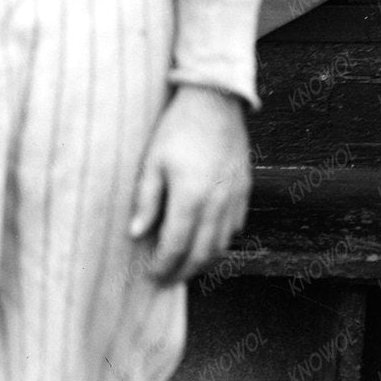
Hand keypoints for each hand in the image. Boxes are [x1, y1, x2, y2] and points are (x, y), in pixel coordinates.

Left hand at [128, 85, 251, 283]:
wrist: (214, 100)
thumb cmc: (177, 128)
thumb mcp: (153, 161)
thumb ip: (146, 200)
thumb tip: (136, 233)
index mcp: (190, 198)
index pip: (176, 247)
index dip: (163, 266)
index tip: (151, 275)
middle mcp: (216, 205)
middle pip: (201, 254)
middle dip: (184, 272)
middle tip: (168, 280)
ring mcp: (234, 198)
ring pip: (222, 244)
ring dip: (203, 261)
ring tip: (186, 266)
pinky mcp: (244, 189)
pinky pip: (235, 226)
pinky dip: (221, 240)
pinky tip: (207, 240)